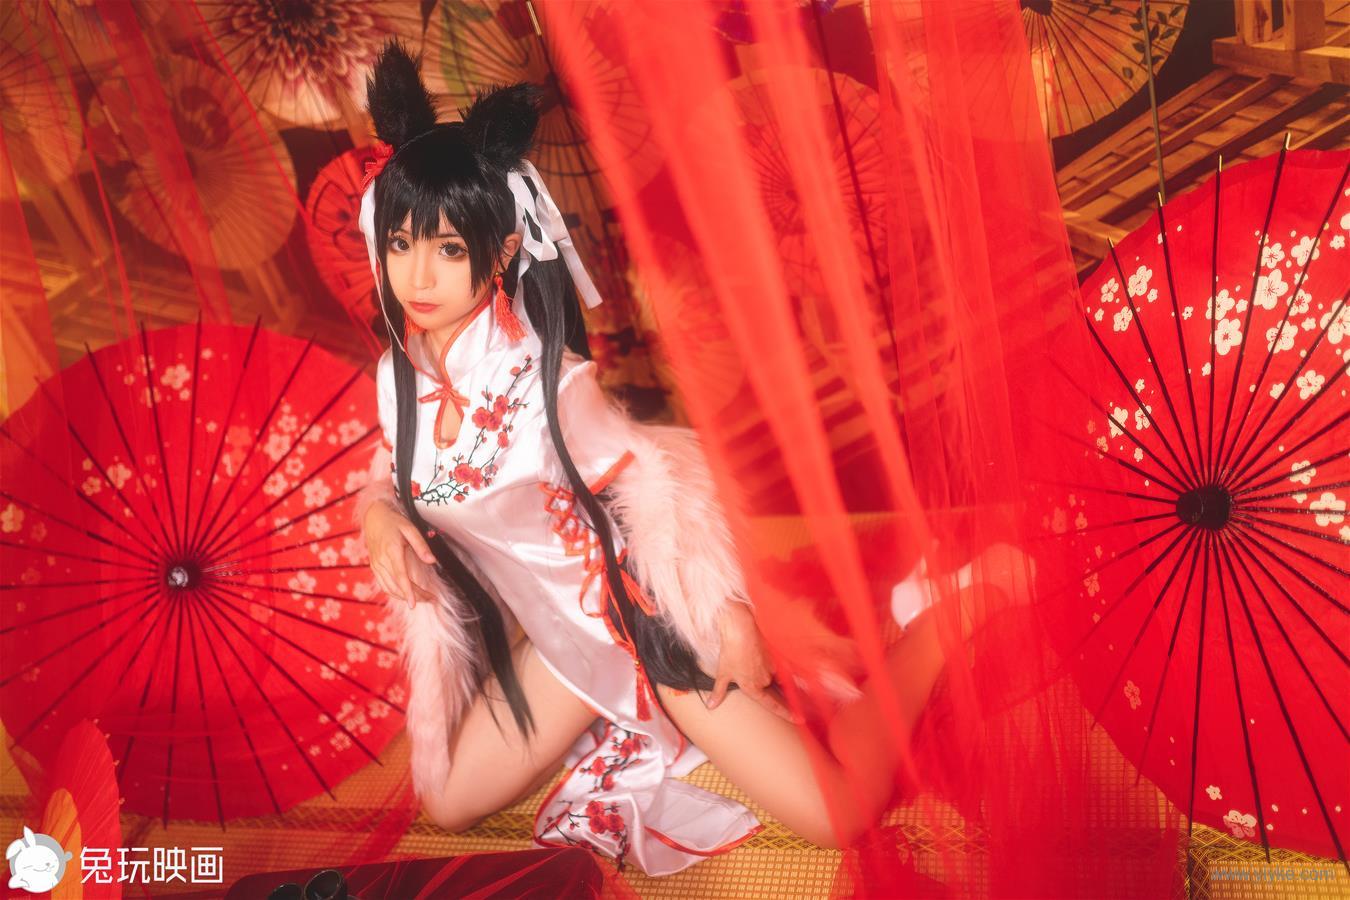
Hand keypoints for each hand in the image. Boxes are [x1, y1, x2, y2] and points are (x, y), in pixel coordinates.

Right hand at [364, 500, 438, 608]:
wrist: (373, 517)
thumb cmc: (393, 521)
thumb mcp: (409, 528)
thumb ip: (421, 545)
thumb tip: (432, 561)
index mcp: (391, 551)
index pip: (400, 577)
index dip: (407, 592)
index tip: (413, 604)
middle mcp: (382, 561)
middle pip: (397, 586)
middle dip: (414, 596)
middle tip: (431, 600)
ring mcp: (376, 565)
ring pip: (390, 588)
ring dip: (405, 597)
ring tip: (423, 599)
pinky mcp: (374, 567)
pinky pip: (384, 585)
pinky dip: (395, 593)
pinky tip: (406, 595)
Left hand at [706, 602, 796, 722]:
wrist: (741, 630)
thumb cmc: (731, 652)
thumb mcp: (722, 673)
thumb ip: (719, 692)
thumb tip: (710, 706)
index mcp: (753, 687)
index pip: (771, 704)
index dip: (784, 712)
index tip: (796, 719)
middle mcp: (764, 680)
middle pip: (769, 688)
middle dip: (765, 686)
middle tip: (752, 674)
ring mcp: (770, 667)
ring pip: (771, 676)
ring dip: (764, 673)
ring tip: (751, 663)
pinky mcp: (772, 656)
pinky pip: (773, 665)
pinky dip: (768, 663)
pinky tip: (758, 656)